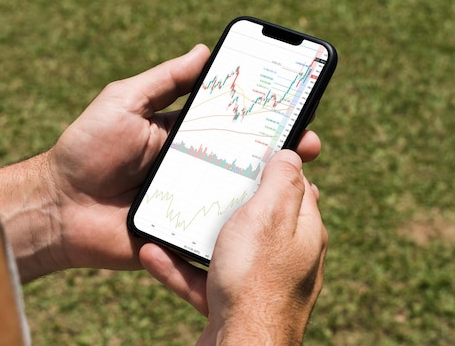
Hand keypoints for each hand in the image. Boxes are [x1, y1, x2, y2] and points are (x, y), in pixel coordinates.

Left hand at [0, 43, 322, 281]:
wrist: (59, 207)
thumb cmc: (87, 149)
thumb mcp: (125, 102)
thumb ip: (165, 80)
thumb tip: (204, 50)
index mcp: (184, 135)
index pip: (232, 122)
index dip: (261, 115)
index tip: (292, 105)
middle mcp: (194, 167)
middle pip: (245, 160)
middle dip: (279, 152)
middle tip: (308, 144)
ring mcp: (192, 201)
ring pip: (240, 196)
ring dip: (269, 188)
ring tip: (299, 181)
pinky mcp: (185, 234)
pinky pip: (220, 231)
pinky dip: (245, 227)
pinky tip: (272, 221)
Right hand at [140, 150, 327, 344]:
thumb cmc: (256, 281)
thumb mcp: (269, 216)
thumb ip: (282, 182)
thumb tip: (292, 154)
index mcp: (302, 230)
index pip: (295, 186)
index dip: (274, 165)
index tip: (248, 149)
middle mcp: (286, 255)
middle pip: (257, 216)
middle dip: (228, 199)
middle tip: (202, 178)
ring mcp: (260, 282)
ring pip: (225, 248)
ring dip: (194, 234)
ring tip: (167, 216)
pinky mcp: (234, 305)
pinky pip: (205, 279)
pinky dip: (181, 267)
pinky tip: (152, 254)